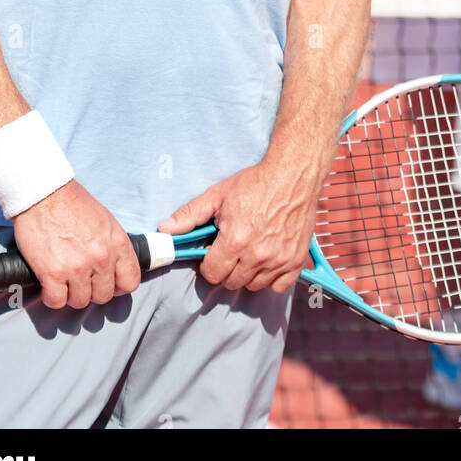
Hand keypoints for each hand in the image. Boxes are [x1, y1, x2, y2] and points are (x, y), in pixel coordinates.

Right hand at [13, 180, 140, 309]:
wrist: (44, 193)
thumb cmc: (73, 204)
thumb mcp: (106, 221)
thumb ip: (112, 246)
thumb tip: (114, 267)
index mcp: (117, 243)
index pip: (130, 282)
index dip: (118, 286)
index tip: (107, 283)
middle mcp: (101, 257)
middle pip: (104, 296)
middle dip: (91, 290)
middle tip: (80, 279)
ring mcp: (77, 267)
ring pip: (80, 301)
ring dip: (70, 294)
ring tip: (63, 280)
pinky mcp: (52, 273)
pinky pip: (56, 301)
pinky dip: (51, 296)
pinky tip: (49, 284)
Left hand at [158, 160, 318, 294]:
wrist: (293, 174)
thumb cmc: (256, 182)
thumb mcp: (219, 194)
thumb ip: (190, 214)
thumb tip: (165, 229)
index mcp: (235, 240)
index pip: (212, 274)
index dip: (209, 264)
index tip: (214, 252)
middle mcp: (257, 255)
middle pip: (231, 283)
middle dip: (227, 269)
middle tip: (232, 250)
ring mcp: (279, 260)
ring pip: (254, 286)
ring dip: (248, 274)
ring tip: (250, 252)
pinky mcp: (295, 260)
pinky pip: (279, 286)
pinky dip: (272, 278)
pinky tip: (268, 260)